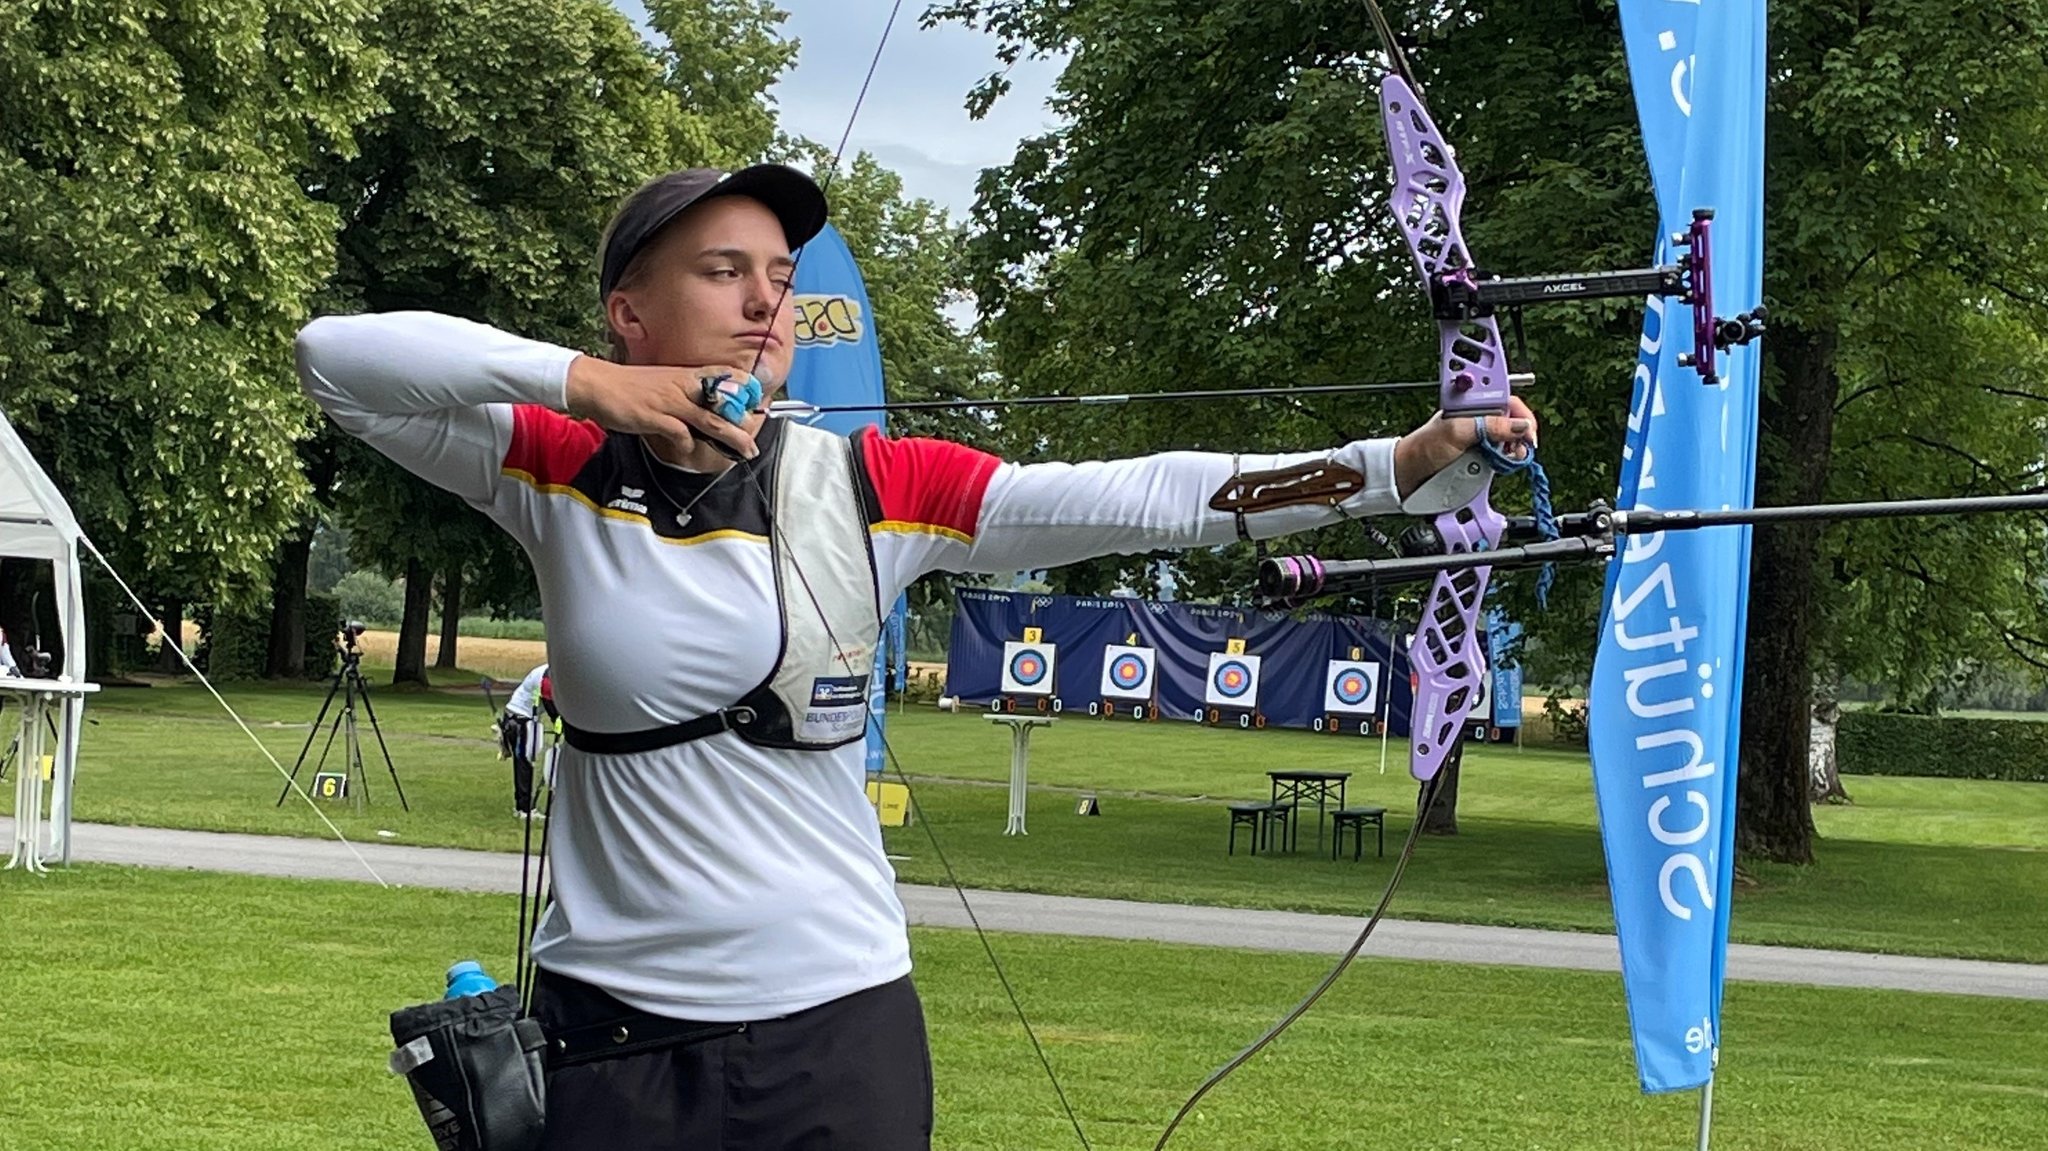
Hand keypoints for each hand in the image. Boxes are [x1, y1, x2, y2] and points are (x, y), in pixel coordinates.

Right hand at [563, 355, 761, 460]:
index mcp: (685, 375)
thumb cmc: (629, 386)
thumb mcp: (663, 383)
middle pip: (723, 403)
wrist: (597, 384)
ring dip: (731, 437)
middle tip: (756, 438)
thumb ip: (684, 393)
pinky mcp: (655, 416)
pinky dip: (688, 444)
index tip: (757, 402)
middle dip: (743, 422)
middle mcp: (682, 385)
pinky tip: (687, 449)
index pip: (723, 375)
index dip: (743, 387)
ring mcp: (670, 401)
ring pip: (710, 419)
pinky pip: (681, 433)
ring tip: (745, 450)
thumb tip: (701, 409)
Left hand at [1392, 396, 1539, 498]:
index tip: (1528, 432)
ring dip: (1513, 450)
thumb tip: (1521, 426)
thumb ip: (1490, 426)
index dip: (1522, 415)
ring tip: (1507, 459)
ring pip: (1510, 441)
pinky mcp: (1479, 455)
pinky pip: (1501, 457)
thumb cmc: (1424, 448)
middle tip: (1519, 449)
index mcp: (1473, 403)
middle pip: (1513, 422)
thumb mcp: (1458, 433)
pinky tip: (1500, 465)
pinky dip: (1505, 462)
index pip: (1508, 400)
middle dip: (1520, 435)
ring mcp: (1480, 437)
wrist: (1408, 474)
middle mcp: (1479, 418)